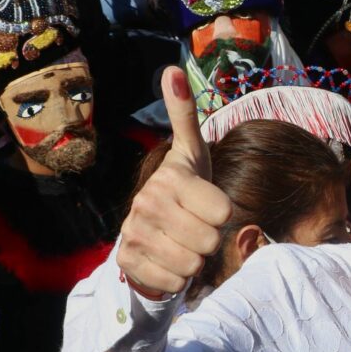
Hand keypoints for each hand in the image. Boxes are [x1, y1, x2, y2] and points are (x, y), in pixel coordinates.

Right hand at [117, 67, 231, 297]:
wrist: (148, 229)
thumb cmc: (183, 189)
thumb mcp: (192, 153)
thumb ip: (186, 114)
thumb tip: (173, 69)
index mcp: (170, 179)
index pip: (223, 212)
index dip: (222, 214)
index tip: (207, 206)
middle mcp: (146, 204)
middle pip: (210, 240)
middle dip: (208, 239)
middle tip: (195, 227)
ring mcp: (133, 235)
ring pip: (192, 264)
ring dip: (193, 260)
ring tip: (182, 242)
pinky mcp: (127, 262)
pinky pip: (171, 282)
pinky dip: (175, 278)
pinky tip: (167, 259)